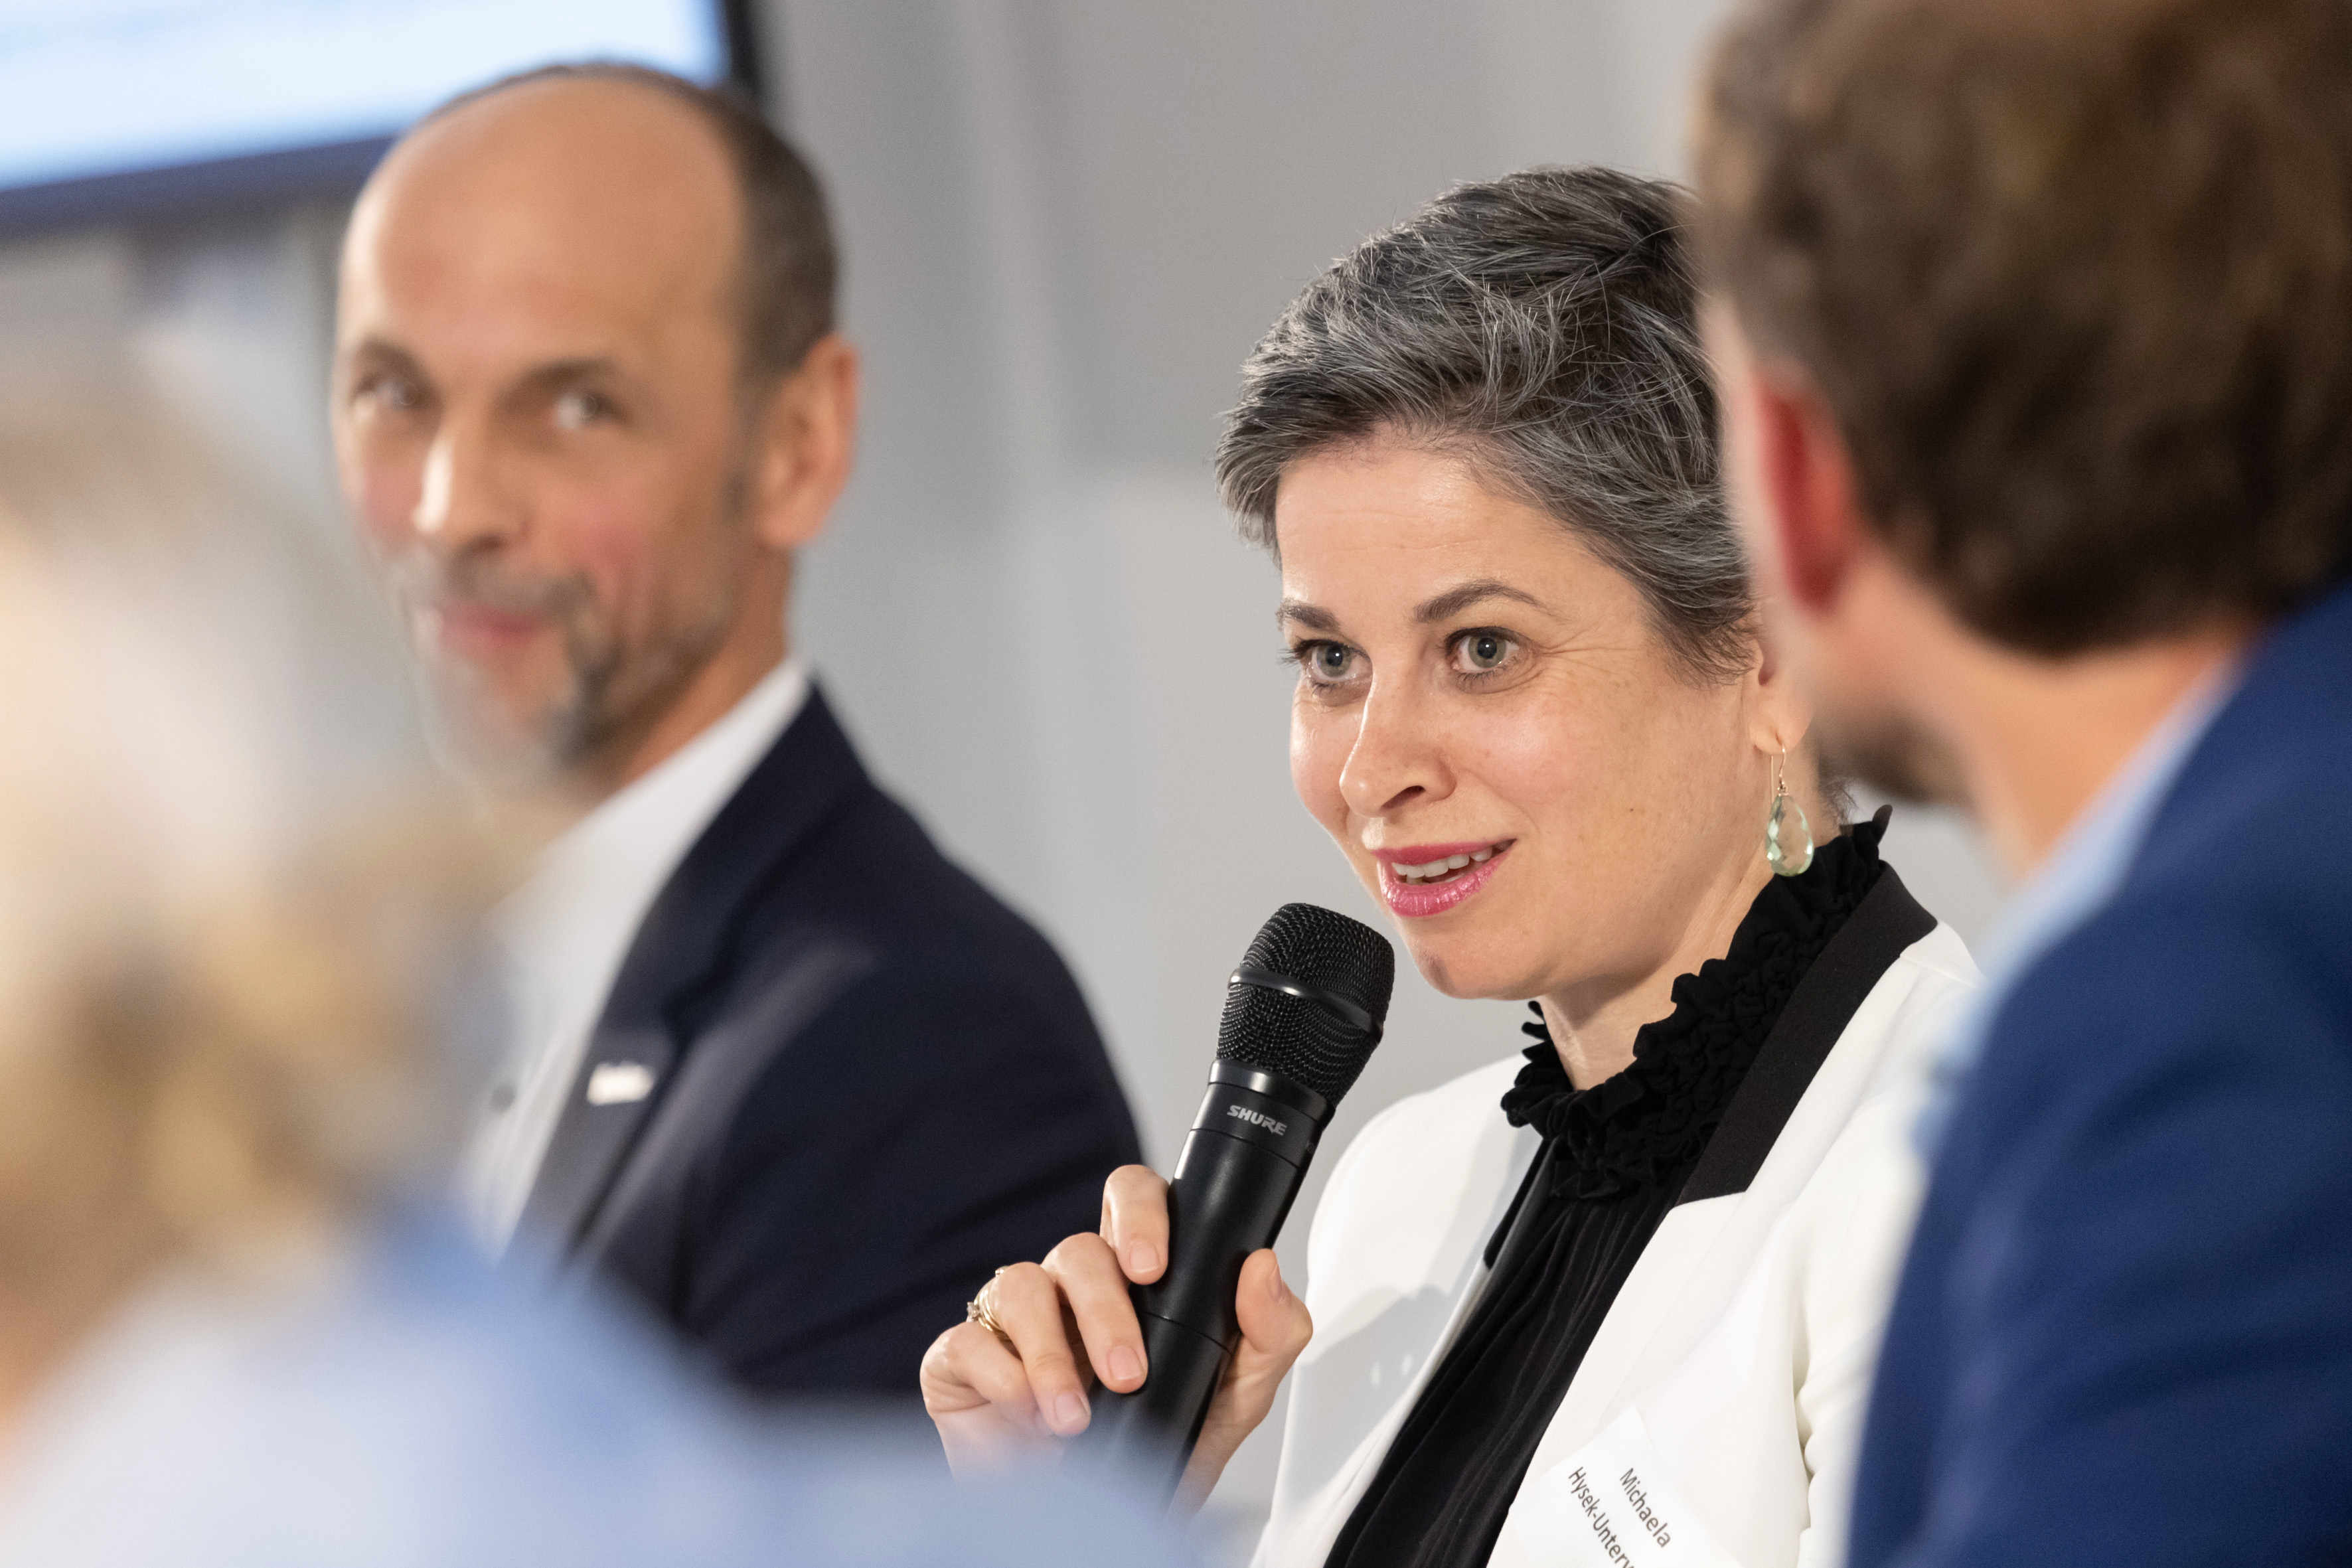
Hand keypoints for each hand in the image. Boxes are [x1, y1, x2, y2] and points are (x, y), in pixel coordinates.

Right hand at [920, 1163, 1313, 1509]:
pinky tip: (1030, 1420)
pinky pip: (969, 1341)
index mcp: (1134, 1274)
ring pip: (1022, 1285)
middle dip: (1104, 1310)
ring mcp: (1013, 1316)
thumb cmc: (1165, 1445)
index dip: (1139, 1213)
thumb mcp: (1237, 1398)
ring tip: (1076, 1418)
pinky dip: (1004, 1380)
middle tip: (1128, 1372)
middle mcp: (1071, 1284)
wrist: (1101, 1526)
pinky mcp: (964, 1356)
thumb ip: (1269, 1333)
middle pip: (1078, 1248)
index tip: (1153, 1265)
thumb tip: (1262, 1268)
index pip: (1132, 1199)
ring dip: (1053, 1356)